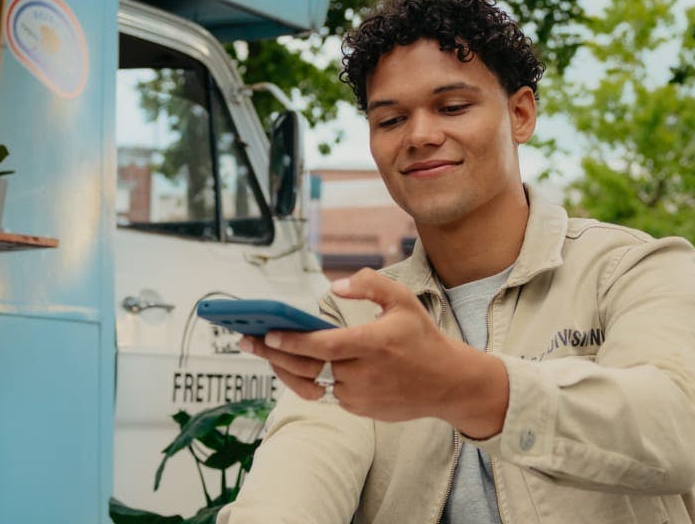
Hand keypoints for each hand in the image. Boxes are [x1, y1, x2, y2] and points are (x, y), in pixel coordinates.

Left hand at [238, 268, 510, 437]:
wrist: (448, 384)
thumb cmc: (422, 337)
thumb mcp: (403, 300)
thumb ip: (369, 283)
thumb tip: (335, 284)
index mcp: (372, 343)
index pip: (323, 345)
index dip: (292, 341)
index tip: (267, 333)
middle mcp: (363, 373)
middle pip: (307, 366)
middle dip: (272, 354)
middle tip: (246, 341)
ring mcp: (360, 395)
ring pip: (313, 382)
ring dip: (287, 368)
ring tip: (267, 352)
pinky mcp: (361, 410)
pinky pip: (329, 393)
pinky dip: (314, 379)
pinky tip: (298, 365)